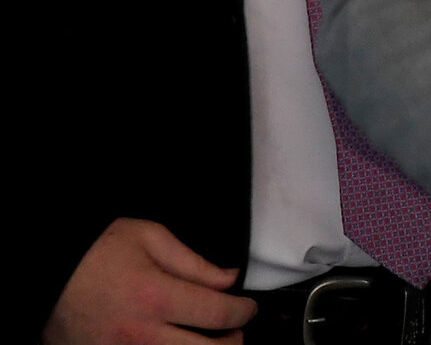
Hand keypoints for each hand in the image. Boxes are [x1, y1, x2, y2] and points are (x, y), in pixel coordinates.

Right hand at [43, 219, 255, 344]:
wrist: (41, 277)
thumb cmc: (93, 252)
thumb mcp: (148, 238)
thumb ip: (194, 263)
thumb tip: (229, 281)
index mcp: (155, 297)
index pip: (219, 314)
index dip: (244, 311)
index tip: (248, 307)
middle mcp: (139, 335)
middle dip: (232, 343)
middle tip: (236, 331)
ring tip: (211, 341)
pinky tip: (178, 344)